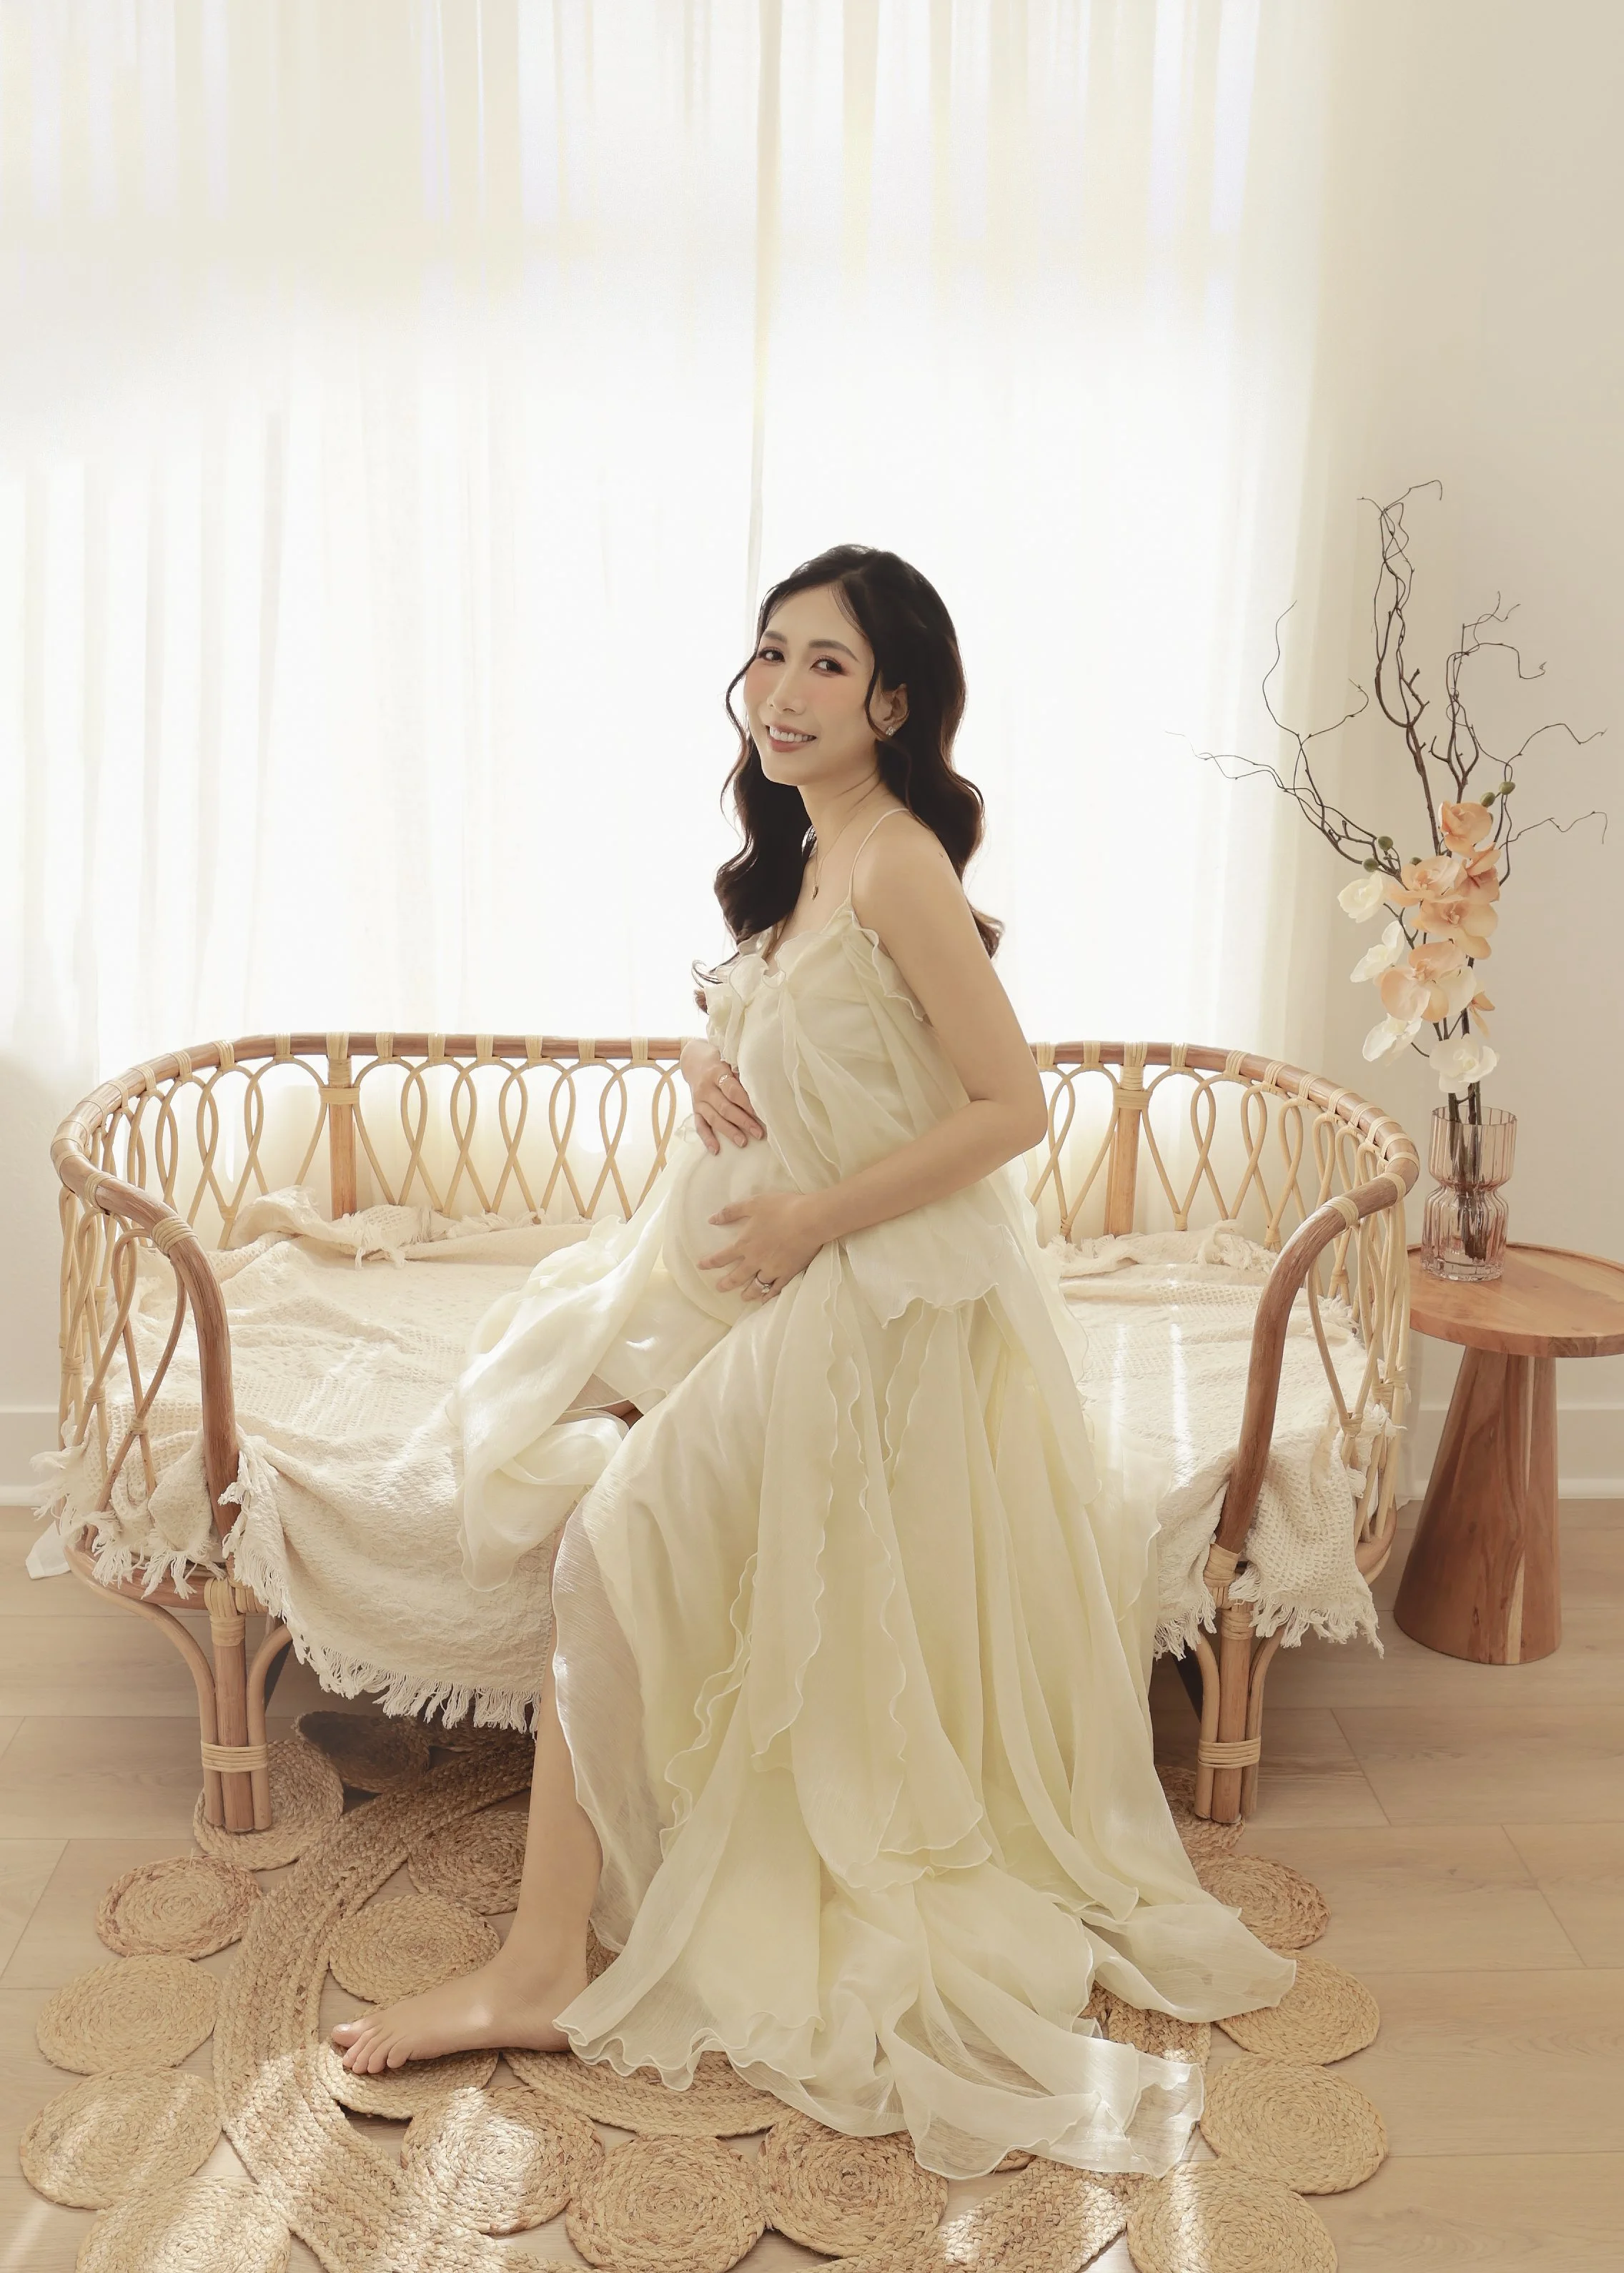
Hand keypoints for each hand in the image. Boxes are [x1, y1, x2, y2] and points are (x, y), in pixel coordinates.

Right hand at [681, 1040, 765, 1153]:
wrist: (693, 1059)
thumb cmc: (718, 1060)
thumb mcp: (729, 1059)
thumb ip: (740, 1073)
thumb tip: (761, 1090)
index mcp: (717, 1072)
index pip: (733, 1091)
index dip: (747, 1104)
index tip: (761, 1114)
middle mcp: (706, 1087)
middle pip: (725, 1107)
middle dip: (743, 1121)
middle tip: (759, 1132)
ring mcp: (698, 1100)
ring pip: (714, 1118)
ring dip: (729, 1132)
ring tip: (743, 1143)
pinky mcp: (695, 1109)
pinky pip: (699, 1126)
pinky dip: (707, 1138)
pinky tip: (716, 1150)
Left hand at [700, 1191, 827, 1299]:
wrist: (809, 1220)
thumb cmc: (781, 1208)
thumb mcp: (753, 1204)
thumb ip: (731, 1212)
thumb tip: (712, 1219)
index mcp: (745, 1244)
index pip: (722, 1257)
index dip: (710, 1262)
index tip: (701, 1266)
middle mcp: (755, 1260)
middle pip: (736, 1277)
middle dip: (725, 1284)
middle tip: (719, 1288)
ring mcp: (772, 1269)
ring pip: (755, 1286)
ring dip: (746, 1293)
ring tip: (742, 1297)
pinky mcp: (788, 1273)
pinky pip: (775, 1289)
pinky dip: (768, 1296)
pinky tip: (764, 1300)